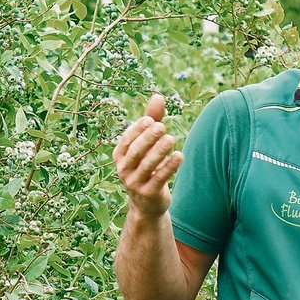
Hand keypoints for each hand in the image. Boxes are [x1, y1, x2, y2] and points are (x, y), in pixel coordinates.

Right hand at [112, 94, 181, 219]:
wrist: (147, 204)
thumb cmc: (147, 167)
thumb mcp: (148, 144)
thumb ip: (152, 120)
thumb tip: (158, 95)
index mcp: (120, 155)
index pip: (127, 139)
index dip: (138, 129)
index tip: (151, 120)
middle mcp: (124, 169)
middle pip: (135, 151)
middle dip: (148, 138)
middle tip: (162, 127)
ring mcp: (135, 183)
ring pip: (147, 165)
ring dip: (159, 151)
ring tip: (171, 139)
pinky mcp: (148, 193)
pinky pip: (159, 179)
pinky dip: (169, 167)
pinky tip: (179, 156)